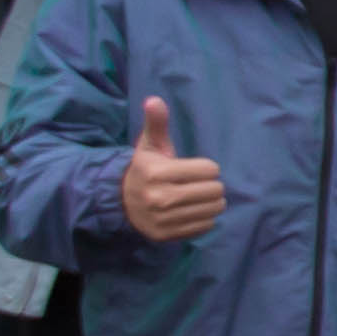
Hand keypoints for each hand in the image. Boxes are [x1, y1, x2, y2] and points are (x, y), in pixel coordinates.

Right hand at [119, 95, 228, 242]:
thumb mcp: (149, 145)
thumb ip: (156, 123)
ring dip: (213, 202)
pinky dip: (206, 218)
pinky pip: (205, 226)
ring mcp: (163, 219)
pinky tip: (193, 210)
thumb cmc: (145, 169)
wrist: (121, 202)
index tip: (195, 168)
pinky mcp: (167, 235)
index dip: (207, 167)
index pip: (209, 170)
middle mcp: (159, 198)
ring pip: (213, 209)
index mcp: (157, 173)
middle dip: (212, 185)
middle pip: (215, 190)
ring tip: (200, 197)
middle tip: (200, 184)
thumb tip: (153, 100)